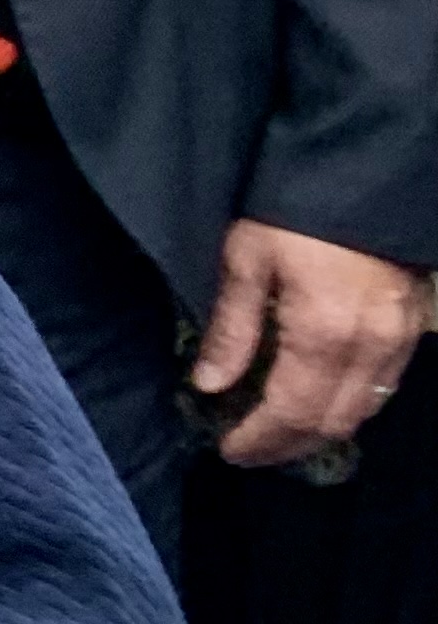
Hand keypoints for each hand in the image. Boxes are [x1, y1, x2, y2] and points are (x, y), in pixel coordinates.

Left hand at [197, 220, 429, 464]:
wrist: (364, 171)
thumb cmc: (292, 211)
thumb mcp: (247, 260)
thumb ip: (232, 329)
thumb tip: (209, 385)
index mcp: (324, 335)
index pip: (291, 412)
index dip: (260, 439)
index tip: (228, 450)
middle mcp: (371, 348)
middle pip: (332, 422)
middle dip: (289, 445)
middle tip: (250, 451)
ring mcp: (400, 340)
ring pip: (365, 410)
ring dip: (321, 430)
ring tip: (279, 434)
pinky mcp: (414, 327)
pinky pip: (385, 386)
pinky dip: (351, 405)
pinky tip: (321, 401)